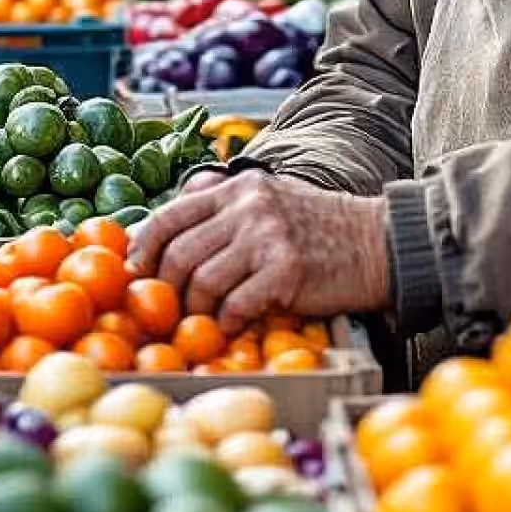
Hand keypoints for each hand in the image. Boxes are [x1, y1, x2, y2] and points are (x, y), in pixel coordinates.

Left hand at [128, 171, 390, 329]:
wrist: (375, 242)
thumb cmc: (317, 227)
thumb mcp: (268, 196)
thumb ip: (223, 205)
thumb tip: (165, 223)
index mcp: (238, 187)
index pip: (170, 214)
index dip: (144, 247)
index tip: (136, 271)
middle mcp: (248, 206)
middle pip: (179, 253)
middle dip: (166, 288)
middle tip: (169, 309)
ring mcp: (267, 237)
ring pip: (202, 281)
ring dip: (198, 310)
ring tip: (206, 320)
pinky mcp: (286, 270)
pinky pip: (237, 304)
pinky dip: (228, 321)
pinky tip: (235, 324)